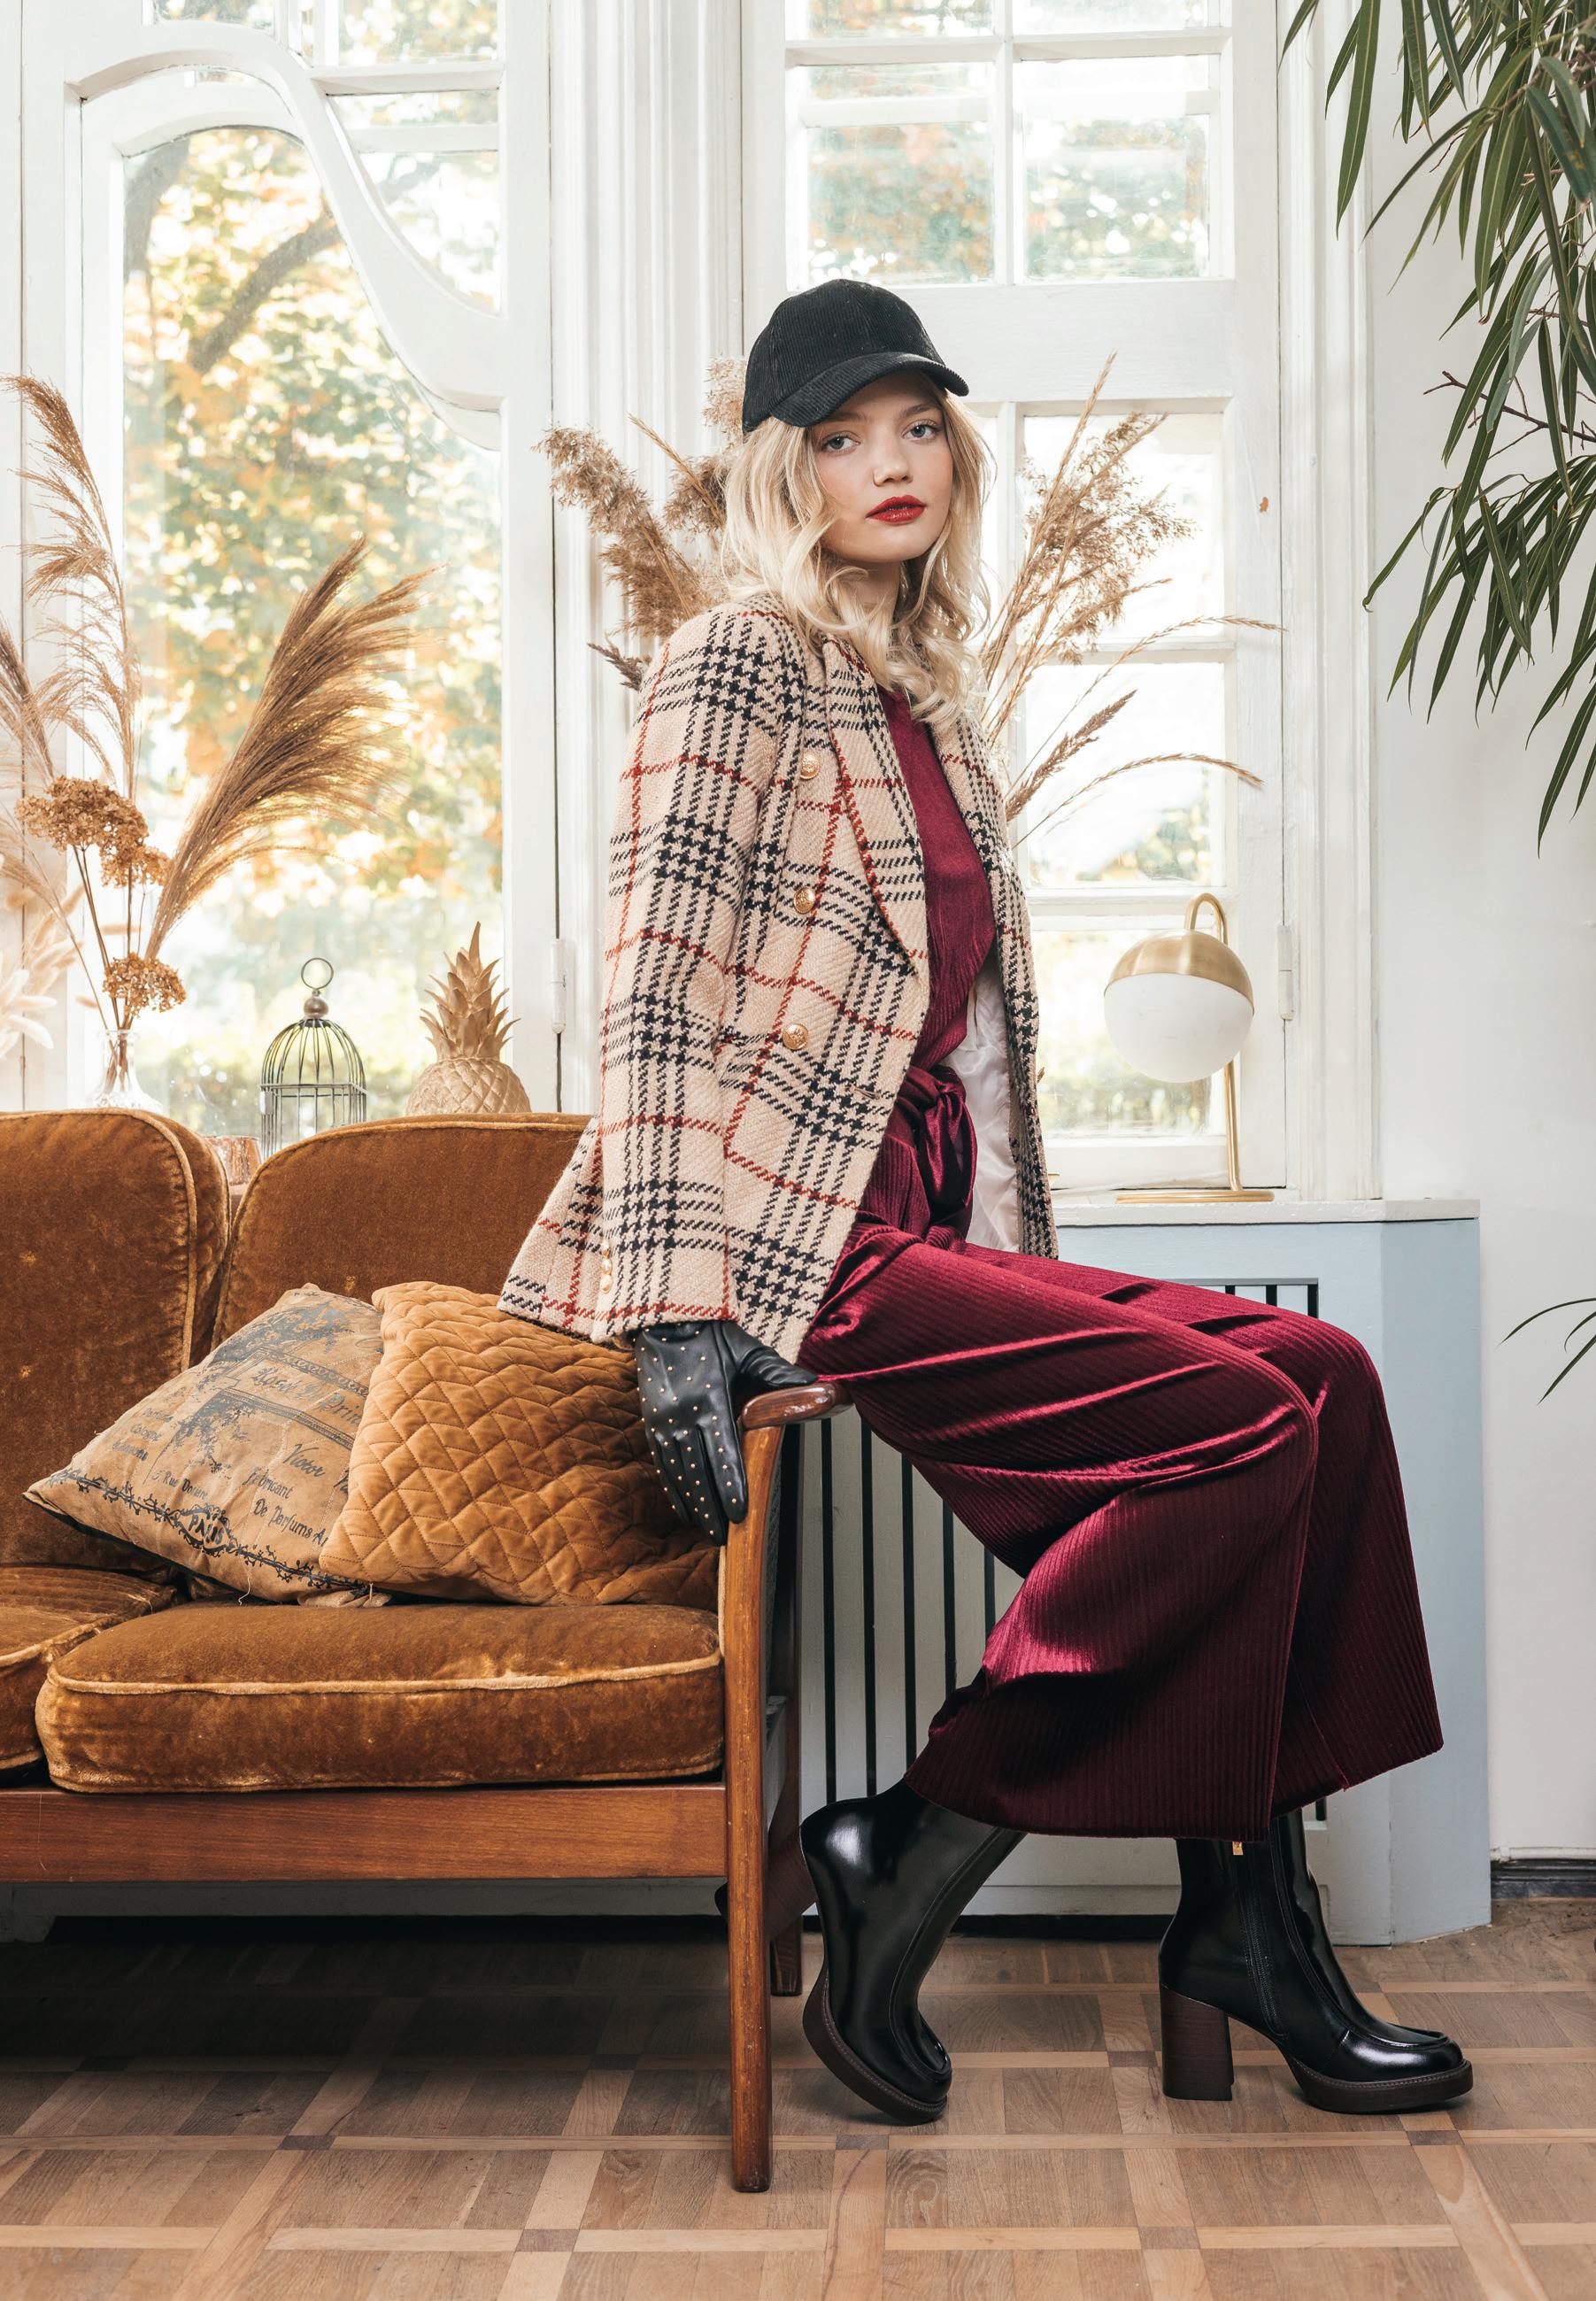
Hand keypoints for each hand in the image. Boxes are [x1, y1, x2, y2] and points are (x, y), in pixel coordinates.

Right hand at [632, 1318, 816, 1542]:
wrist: (664, 1318)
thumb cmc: (712, 1333)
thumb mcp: (747, 1349)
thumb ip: (778, 1372)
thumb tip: (815, 1385)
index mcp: (711, 1399)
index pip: (723, 1452)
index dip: (731, 1485)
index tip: (739, 1513)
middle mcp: (683, 1414)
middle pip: (699, 1471)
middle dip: (712, 1506)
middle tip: (723, 1537)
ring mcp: (664, 1420)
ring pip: (678, 1472)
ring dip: (692, 1504)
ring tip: (705, 1530)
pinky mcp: (651, 1421)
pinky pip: (661, 1463)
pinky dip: (673, 1488)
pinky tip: (683, 1507)